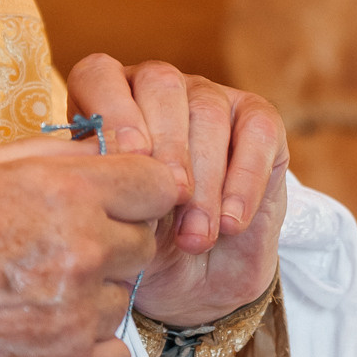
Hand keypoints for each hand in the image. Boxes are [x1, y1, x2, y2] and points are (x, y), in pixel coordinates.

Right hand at [0, 136, 178, 356]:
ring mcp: (77, 314)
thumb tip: (102, 149)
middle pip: (144, 243)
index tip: (116, 200)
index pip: (159, 183)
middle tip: (56, 251)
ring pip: (124, 299)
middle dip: (112, 243)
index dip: (139, 190)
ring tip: (31, 295)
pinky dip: (89, 349)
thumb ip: (49, 157)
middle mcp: (81, 250)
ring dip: (92, 297)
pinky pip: (116, 354)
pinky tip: (44, 335)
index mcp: (61, 193)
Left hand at [67, 56, 287, 325]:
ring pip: (208, 111)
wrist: (200, 281)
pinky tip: (231, 224)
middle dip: (166, 146)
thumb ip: (103, 192)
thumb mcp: (112, 225)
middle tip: (170, 201)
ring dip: (205, 180)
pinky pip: (257, 132)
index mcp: (106, 104)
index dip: (112, 112)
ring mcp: (210, 99)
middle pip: (161, 85)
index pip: (98, 75)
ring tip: (196, 237)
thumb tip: (104, 173)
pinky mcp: (258, 121)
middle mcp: (157, 91)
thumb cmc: (144, 248)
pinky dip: (245, 182)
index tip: (126, 161)